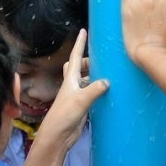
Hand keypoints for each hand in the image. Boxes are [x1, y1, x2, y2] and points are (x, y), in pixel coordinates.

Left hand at [35, 29, 108, 153]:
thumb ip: (94, 89)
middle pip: (79, 67)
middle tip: (102, 59)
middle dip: (88, 60)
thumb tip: (107, 81)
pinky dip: (97, 89)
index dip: (79, 43)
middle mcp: (73, 85)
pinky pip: (91, 92)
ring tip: (108, 72)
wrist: (57, 136)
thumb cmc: (64, 115)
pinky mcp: (81, 106)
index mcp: (70, 79)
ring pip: (86, 79)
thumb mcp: (81, 100)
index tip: (83, 30)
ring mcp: (77, 95)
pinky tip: (107, 91)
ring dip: (94, 75)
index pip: (75, 57)